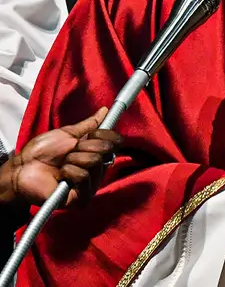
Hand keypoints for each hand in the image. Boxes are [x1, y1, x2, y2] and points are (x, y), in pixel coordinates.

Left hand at [0, 107, 122, 207]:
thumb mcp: (67, 134)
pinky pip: (84, 176)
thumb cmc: (41, 152)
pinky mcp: (82, 198)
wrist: (22, 168)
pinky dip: (69, 171)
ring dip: (73, 159)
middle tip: (68, 152)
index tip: (90, 134)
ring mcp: (91, 185)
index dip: (105, 134)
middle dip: (84, 146)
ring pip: (94, 162)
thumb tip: (104, 111)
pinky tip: (60, 175)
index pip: (116, 141)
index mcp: (97, 154)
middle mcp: (98, 170)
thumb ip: (89, 125)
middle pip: (106, 150)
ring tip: (61, 164)